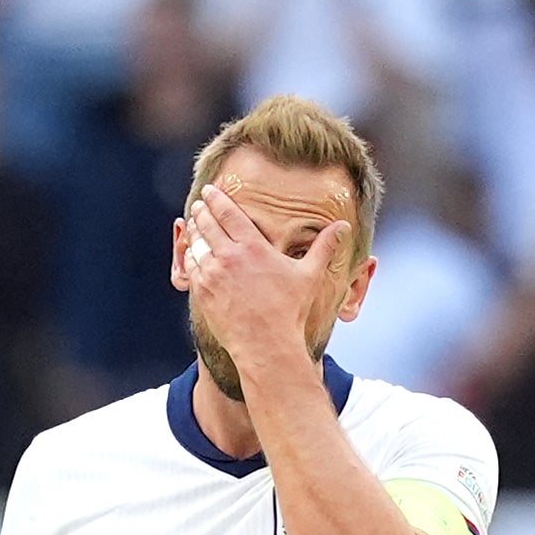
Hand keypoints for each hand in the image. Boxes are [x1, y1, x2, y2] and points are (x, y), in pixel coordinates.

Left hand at [177, 183, 347, 382]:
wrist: (265, 344)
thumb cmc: (289, 311)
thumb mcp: (309, 275)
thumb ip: (324, 247)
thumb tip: (344, 227)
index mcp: (252, 246)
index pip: (228, 212)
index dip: (216, 198)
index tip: (210, 190)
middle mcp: (229, 256)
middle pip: (207, 223)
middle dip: (202, 211)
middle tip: (199, 203)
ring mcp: (212, 274)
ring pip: (196, 244)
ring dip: (194, 230)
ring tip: (193, 223)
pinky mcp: (202, 292)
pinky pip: (191, 267)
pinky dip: (190, 256)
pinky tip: (192, 252)